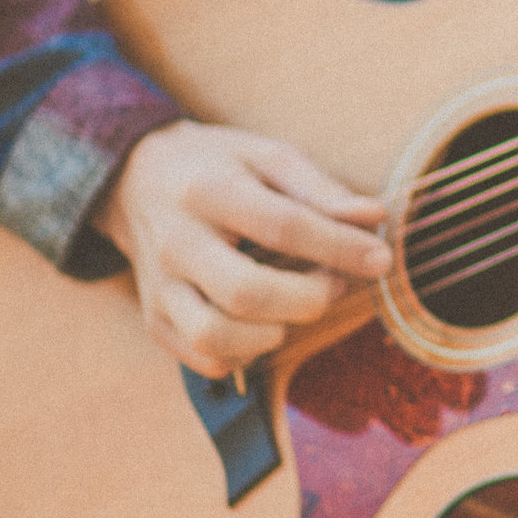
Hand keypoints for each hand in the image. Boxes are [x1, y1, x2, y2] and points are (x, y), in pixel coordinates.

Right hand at [93, 121, 392, 378]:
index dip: (339, 248)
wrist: (136, 179)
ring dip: (275, 332)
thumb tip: (373, 218)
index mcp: (209, 192)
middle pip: (246, 293)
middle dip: (308, 299)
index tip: (381, 260)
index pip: (282, 227)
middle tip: (333, 283)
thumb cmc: (218, 168)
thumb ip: (322, 189)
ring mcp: (159, 287)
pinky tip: (264, 323)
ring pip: (216, 337)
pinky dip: (246, 353)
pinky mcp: (155, 319)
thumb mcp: (269, 157)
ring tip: (295, 304)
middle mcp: (176, 243)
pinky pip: (205, 359)